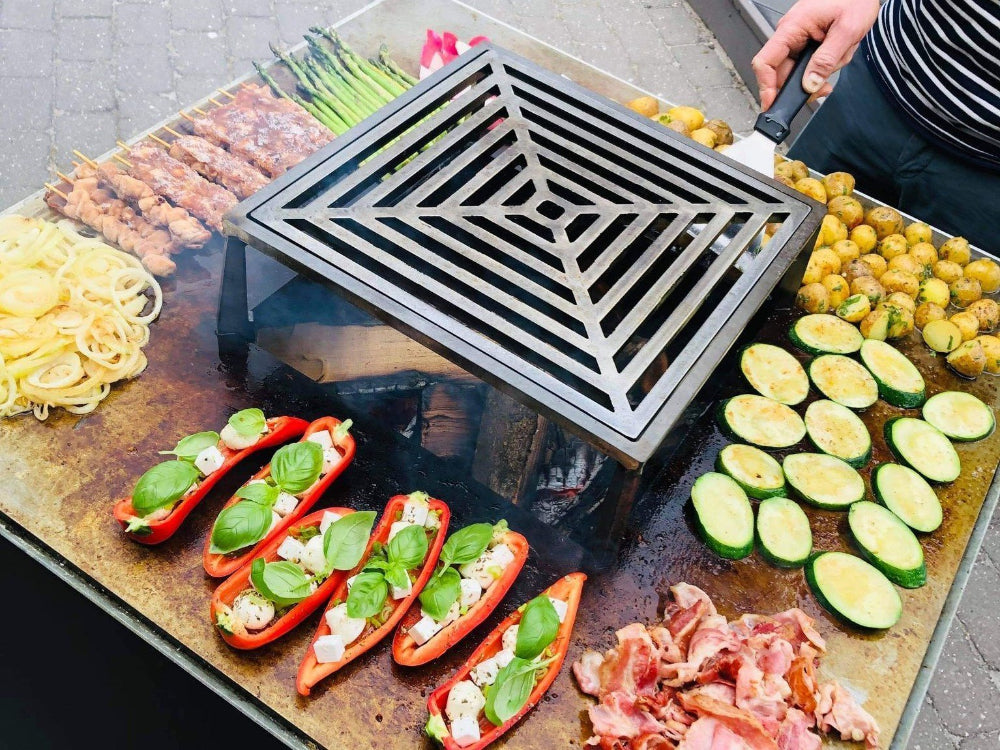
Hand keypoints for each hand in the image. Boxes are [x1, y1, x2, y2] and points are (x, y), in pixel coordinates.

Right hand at [752, 0, 879, 109]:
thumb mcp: (847, 30)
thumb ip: (827, 60)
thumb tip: (810, 84)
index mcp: (792, 27)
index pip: (765, 62)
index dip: (766, 87)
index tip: (772, 105)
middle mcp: (790, 33)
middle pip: (782, 72)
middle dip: (804, 84)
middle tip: (822, 88)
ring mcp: (796, 38)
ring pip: (798, 71)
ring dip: (819, 72)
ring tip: (838, 57)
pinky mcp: (804, 42)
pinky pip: (806, 64)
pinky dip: (821, 67)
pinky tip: (835, 57)